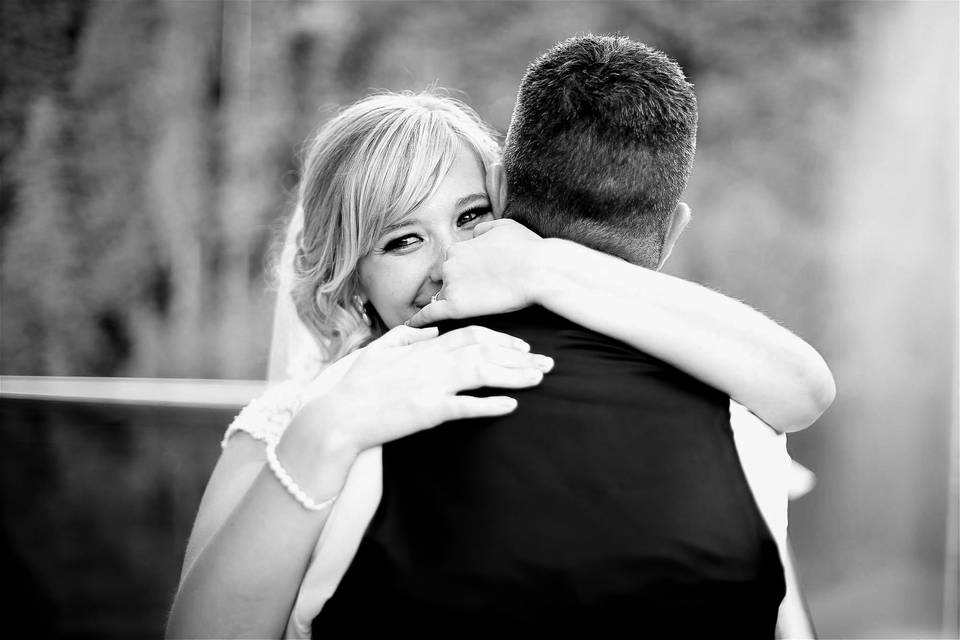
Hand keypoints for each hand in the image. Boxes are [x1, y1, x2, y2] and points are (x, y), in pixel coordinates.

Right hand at [301, 324, 553, 455]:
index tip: (524, 345)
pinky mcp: (426, 412)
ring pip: (481, 373)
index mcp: (422, 349)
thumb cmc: (356, 385)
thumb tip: (431, 331)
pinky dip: (489, 404)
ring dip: (514, 375)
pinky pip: (464, 406)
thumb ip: (407, 337)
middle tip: (547, 363)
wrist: (337, 417)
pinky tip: (512, 405)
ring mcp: (430, 386)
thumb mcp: (378, 351)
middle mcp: (430, 363)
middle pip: (484, 351)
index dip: (501, 338)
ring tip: (539, 379)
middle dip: (520, 356)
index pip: (470, 334)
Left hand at [406, 219, 544, 326]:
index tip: (477, 278)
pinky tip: (412, 326)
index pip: (452, 262)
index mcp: (458, 246)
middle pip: (445, 279)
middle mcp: (449, 264)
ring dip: (450, 301)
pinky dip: (419, 320)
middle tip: (478, 294)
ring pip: (442, 296)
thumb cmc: (527, 248)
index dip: (463, 272)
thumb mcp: (503, 226)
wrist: (540, 271)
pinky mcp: (456, 307)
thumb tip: (474, 234)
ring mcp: (451, 285)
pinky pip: (430, 314)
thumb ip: (483, 229)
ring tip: (464, 310)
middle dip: (457, 286)